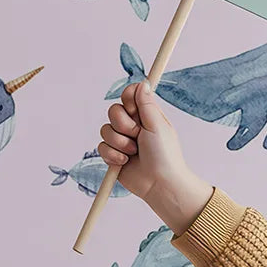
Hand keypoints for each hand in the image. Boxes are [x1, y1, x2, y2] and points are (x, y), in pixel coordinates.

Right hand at [98, 81, 187, 203]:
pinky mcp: (113, 155)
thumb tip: (143, 83)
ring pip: (105, 129)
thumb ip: (146, 104)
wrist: (159, 183)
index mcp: (146, 115)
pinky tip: (125, 162)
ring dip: (119, 142)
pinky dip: (113, 155)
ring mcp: (122, 140)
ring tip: (134, 153)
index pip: (129, 95)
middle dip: (123, 124)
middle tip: (137, 136)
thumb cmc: (165, 156)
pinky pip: (101, 147)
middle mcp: (133, 125)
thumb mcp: (157, 125)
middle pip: (113, 110)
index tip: (134, 110)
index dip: (128, 100)